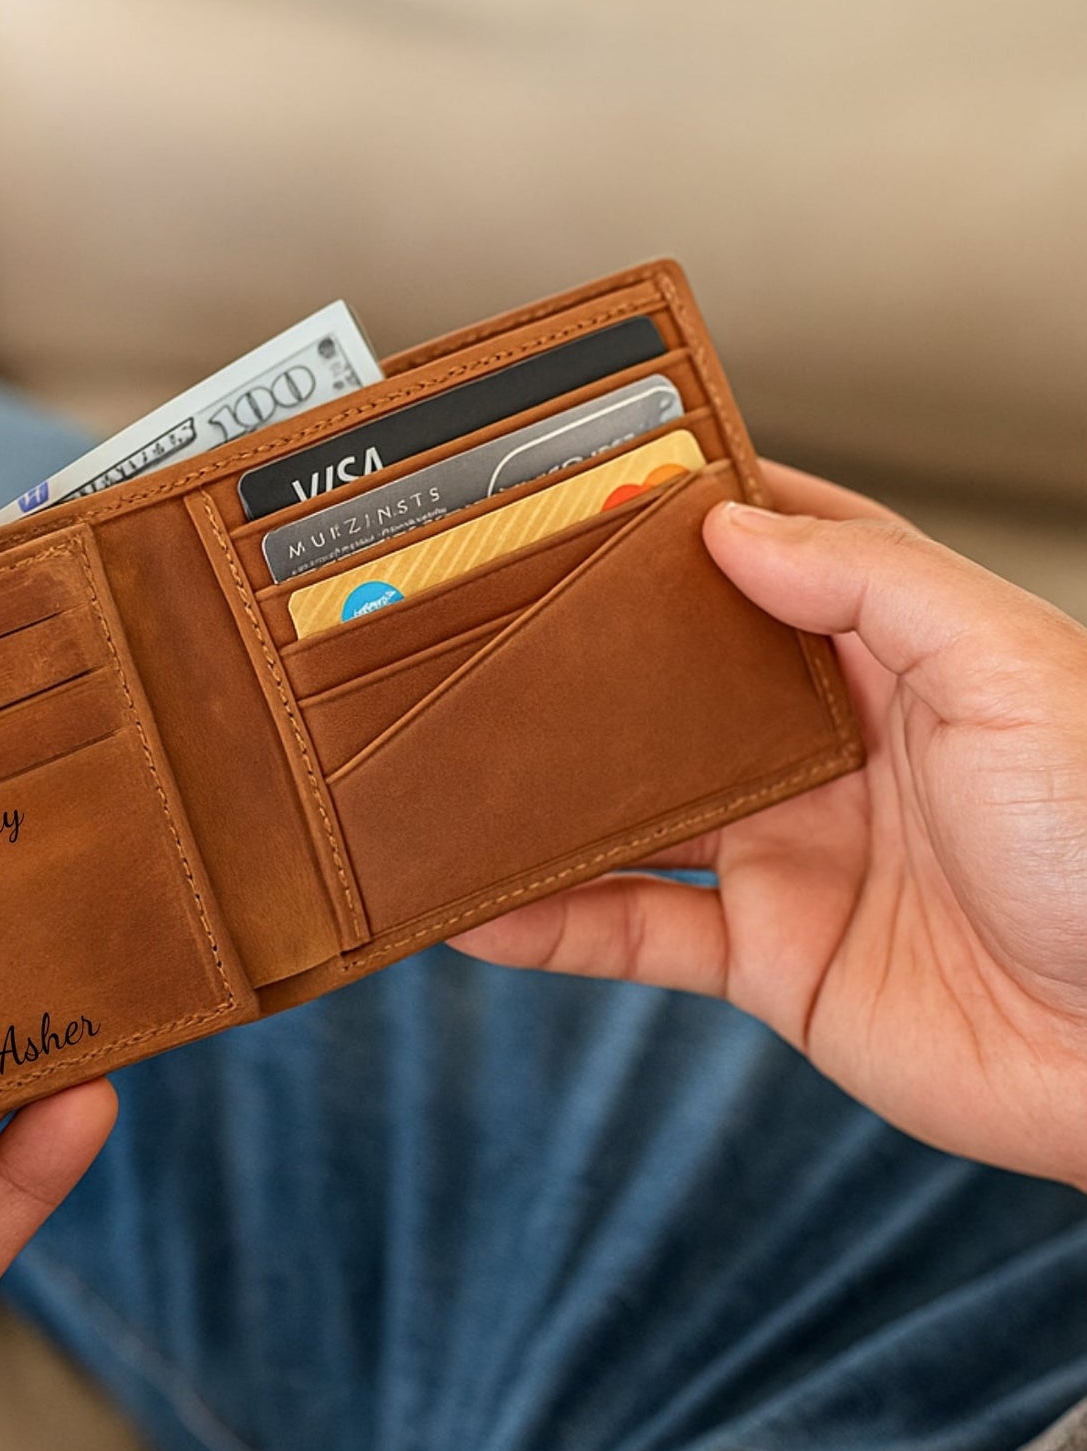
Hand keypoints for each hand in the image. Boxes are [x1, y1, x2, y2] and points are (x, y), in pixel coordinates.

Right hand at [451, 463, 1086, 1188]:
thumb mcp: (1009, 671)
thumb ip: (869, 588)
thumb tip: (728, 528)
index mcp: (894, 662)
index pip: (776, 564)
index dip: (686, 524)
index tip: (590, 492)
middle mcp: (828, 752)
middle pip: (674, 694)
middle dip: (581, 663)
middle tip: (473, 627)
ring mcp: (790, 854)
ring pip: (632, 815)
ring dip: (540, 801)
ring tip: (441, 769)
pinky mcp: (770, 958)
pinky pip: (637, 933)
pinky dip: (551, 924)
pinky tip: (477, 908)